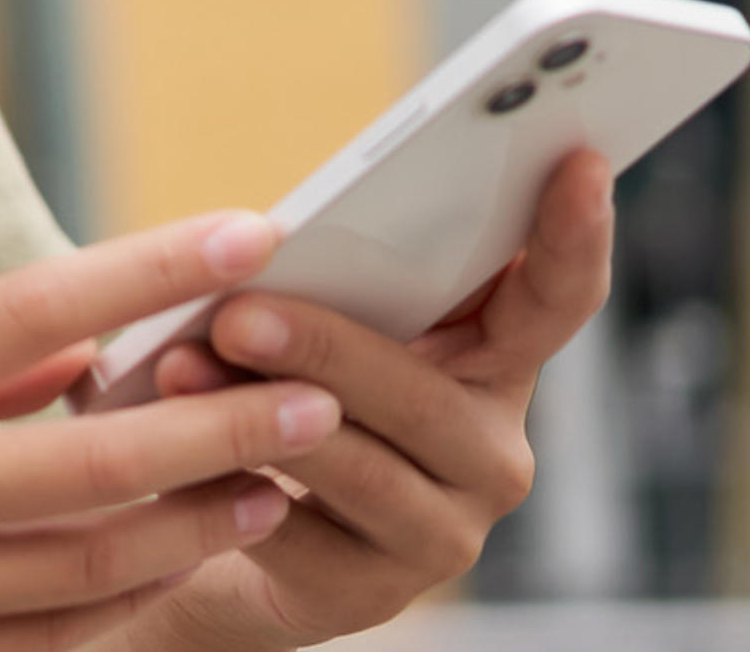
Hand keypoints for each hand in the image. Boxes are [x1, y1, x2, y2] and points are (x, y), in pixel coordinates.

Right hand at [0, 210, 335, 651]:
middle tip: (315, 394)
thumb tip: (73, 355)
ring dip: (202, 519)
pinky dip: (134, 599)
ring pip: (94, 562)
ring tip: (275, 480)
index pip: (26, 309)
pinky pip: (54, 637)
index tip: (247, 235)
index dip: (147, 269)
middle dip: (220, 425)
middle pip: (91, 458)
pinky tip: (187, 564)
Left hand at [131, 148, 614, 650]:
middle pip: (427, 395)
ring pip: (358, 465)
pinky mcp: (367, 593)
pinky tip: (172, 456)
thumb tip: (265, 236)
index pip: (555, 298)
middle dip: (328, 348)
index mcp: (492, 365)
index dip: (575, 233)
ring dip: (260, 415)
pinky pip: (295, 532)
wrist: (221, 532)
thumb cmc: (276, 393)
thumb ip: (327, 283)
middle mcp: (490, 453)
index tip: (576, 156)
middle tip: (239, 315)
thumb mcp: (312, 329)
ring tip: (180, 369)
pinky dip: (227, 485)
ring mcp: (441, 532)